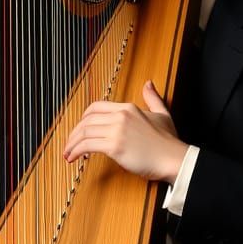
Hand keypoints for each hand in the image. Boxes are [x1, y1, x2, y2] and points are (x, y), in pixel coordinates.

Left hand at [63, 80, 187, 182]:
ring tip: (68, 154)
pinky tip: (74, 158)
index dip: (84, 118)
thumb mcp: (162, 114)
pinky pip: (88, 145)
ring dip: (72, 143)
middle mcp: (121, 116)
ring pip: (84, 132)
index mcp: (128, 108)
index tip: (79, 129)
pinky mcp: (115, 146)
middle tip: (69, 144)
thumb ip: (152, 98)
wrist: (175, 159)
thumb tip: (148, 84)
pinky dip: (76, 151)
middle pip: (87, 119)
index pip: (97, 107)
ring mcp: (117, 130)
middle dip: (74, 132)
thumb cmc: (169, 142)